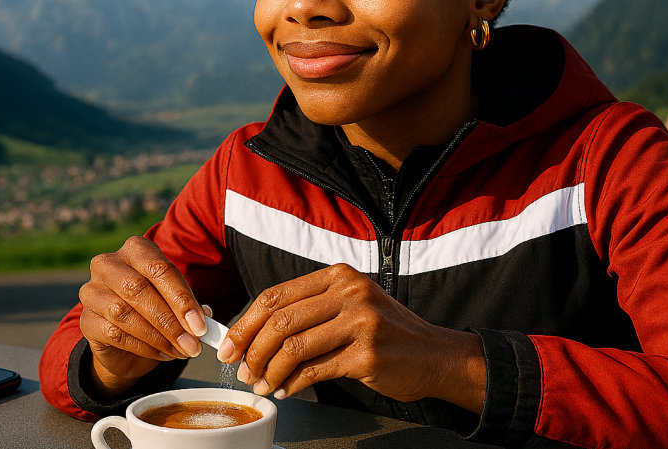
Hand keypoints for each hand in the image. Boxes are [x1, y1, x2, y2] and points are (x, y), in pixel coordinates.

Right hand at [78, 235, 207, 396]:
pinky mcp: (85, 321)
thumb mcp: (175, 303)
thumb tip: (205, 317)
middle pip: (138, 289)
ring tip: (180, 351)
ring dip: (158, 337)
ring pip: (124, 313)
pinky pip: (114, 334)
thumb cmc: (154, 310)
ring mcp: (91, 291)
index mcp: (135, 250)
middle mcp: (108, 264)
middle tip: (193, 344)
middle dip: (170, 321)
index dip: (182, 299)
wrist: (124, 340)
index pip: (159, 269)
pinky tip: (162, 354)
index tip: (201, 326)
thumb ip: (189, 307)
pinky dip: (143, 347)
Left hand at [216, 264, 485, 412]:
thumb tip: (254, 335)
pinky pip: (314, 371)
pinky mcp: (367, 355)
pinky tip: (286, 390)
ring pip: (293, 347)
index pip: (276, 296)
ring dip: (269, 371)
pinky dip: (292, 384)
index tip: (231, 344)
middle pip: (279, 321)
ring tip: (262, 384)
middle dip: (252, 349)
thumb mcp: (351, 306)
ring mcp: (361, 323)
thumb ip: (310, 312)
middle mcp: (350, 293)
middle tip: (241, 369)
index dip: (246, 322)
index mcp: (339, 277)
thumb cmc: (387, 333)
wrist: (436, 356)